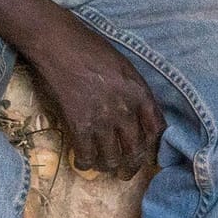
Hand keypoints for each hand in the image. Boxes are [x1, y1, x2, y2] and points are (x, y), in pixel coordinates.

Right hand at [21, 9, 163, 177]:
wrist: (60, 45)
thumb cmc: (92, 50)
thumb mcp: (125, 67)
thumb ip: (134, 92)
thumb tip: (136, 114)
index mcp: (140, 93)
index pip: (157, 129)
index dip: (154, 146)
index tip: (150, 153)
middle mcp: (126, 110)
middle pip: (136, 149)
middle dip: (133, 165)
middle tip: (127, 173)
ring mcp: (102, 120)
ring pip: (112, 158)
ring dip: (109, 168)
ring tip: (106, 169)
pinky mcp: (78, 126)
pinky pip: (86, 155)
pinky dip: (86, 163)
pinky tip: (83, 162)